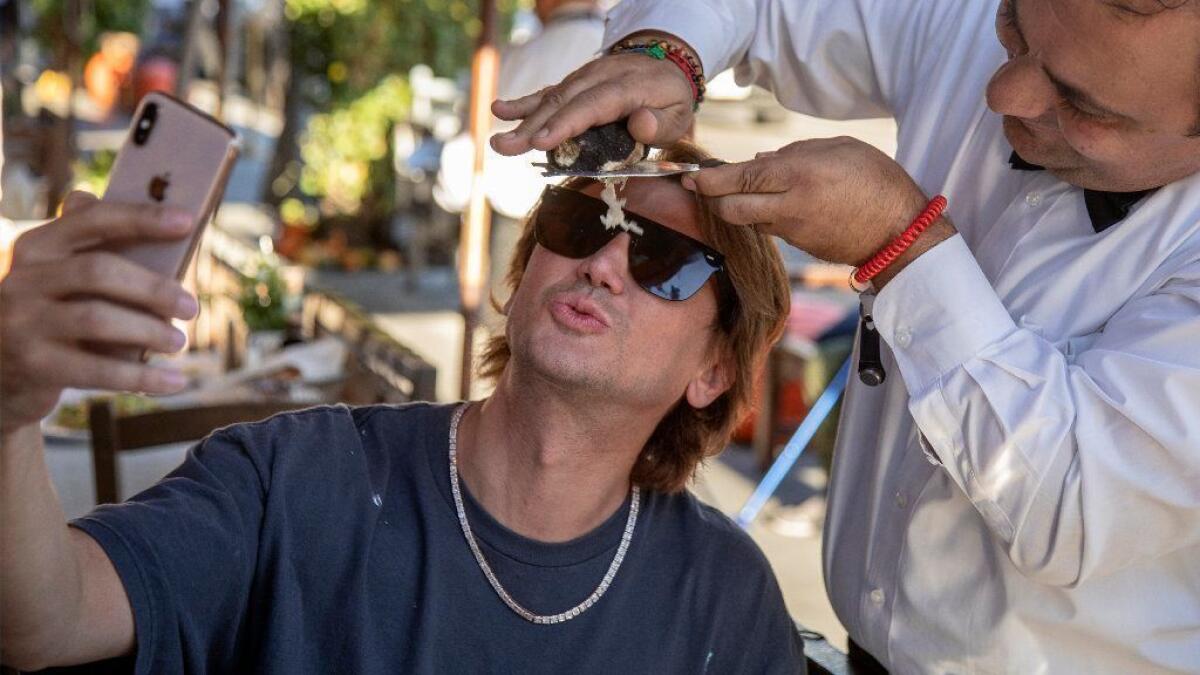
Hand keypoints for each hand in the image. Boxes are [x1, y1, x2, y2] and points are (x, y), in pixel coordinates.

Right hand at [0, 192, 199, 435]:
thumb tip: (140, 208)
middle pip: (98, 271)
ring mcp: (23, 323)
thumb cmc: (51, 317)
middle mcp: (22, 279)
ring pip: (97, 318)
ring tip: (179, 342)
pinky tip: (174, 381)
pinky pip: (99, 370)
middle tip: (190, 307)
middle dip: (152, 288)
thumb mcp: (63, 280)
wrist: (1, 376)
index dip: (141, 218)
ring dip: (149, 331)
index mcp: (37, 248)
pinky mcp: (34, 365)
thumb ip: (94, 248)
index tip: (187, 221)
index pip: (91, 220)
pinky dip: (143, 377)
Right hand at [490, 33, 697, 156]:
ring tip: (499, 142)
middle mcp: (601, 76)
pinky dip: (524, 102)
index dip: (566, 123)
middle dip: (533, 127)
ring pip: (551, 98)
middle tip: (505, 148)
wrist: (665, 68)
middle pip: (564, 102)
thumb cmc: (669, 102)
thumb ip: (661, 124)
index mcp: (629, 86)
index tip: (541, 142)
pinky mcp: (574, 83)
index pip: (594, 104)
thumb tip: (639, 124)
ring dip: (522, 121)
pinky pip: (547, 92)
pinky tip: (499, 110)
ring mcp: (584, 77)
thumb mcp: (679, 115)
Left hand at [684, 137, 956, 284]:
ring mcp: (792, 231)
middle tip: (708, 187)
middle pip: (732, 209)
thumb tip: (759, 160)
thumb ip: (796, 153)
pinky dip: (766, 218)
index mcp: (798, 175)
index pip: (739, 178)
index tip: (691, 177)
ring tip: (748, 191)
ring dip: (742, 208)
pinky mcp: (799, 248)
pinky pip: (772, 230)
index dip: (709, 180)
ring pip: (749, 221)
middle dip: (714, 200)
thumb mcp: (839, 149)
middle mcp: (789, 206)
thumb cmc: (876, 179)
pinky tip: (777, 205)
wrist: (900, 231)